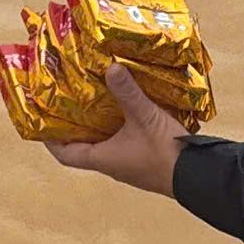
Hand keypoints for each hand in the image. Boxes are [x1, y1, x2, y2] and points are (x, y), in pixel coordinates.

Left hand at [47, 63, 195, 195]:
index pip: (65, 155)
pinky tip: (127, 106)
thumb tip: (110, 67)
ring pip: (106, 142)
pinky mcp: (147, 159)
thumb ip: (127, 92)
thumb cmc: (165, 152)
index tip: (43, 121)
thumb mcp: (144, 117)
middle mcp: (113, 164)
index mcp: (103, 159)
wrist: (200, 176)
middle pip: (84, 146)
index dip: (51, 140)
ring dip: (99, 123)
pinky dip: (120, 124)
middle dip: (76, 125)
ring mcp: (130, 163)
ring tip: (95, 96)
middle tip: (69, 99)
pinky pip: (125, 141)